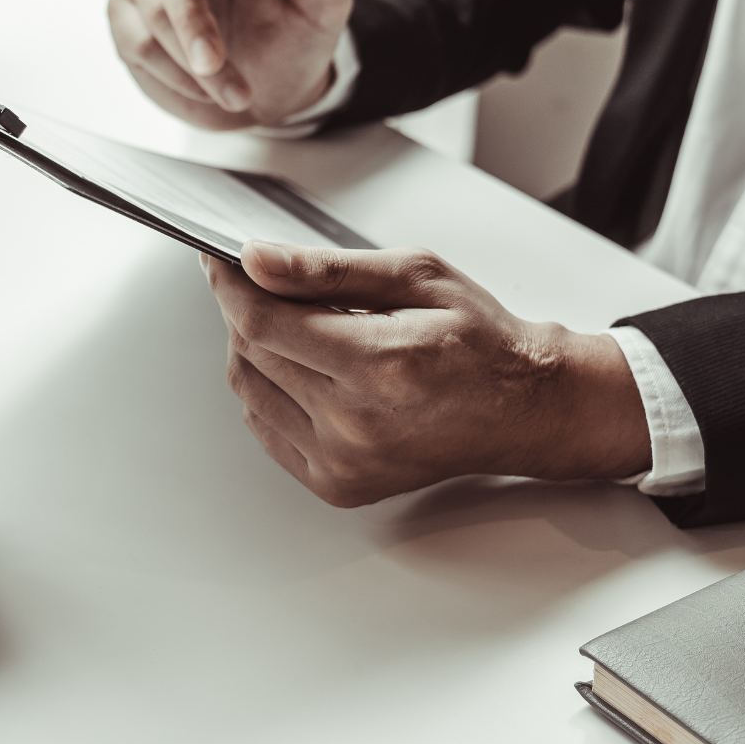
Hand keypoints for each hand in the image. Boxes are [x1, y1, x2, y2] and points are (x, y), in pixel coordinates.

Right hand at [108, 0, 351, 129]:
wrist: (277, 85)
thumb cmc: (296, 33)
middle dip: (191, 24)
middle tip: (214, 64)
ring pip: (150, 18)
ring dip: (191, 66)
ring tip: (235, 93)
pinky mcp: (129, 24)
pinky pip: (136, 48)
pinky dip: (175, 78)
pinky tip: (206, 91)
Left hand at [204, 241, 650, 506]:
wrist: (524, 409)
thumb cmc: (481, 341)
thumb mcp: (414, 277)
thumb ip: (328, 269)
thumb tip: (258, 260)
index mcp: (379, 365)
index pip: (263, 321)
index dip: (230, 283)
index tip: (220, 259)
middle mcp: (356, 423)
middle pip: (251, 354)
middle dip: (245, 308)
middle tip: (264, 281)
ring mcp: (344, 461)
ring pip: (250, 391)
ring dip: (255, 349)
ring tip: (296, 324)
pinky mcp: (337, 483)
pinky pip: (267, 428)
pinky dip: (269, 391)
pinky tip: (303, 368)